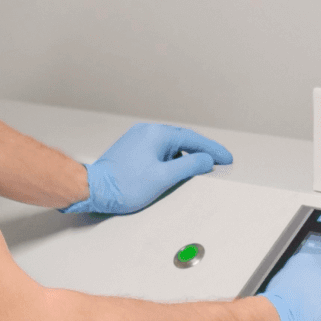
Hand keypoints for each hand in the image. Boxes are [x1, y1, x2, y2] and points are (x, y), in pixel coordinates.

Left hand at [61, 123, 232, 214]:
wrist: (93, 189)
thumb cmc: (124, 185)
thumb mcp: (164, 178)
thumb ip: (189, 167)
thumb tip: (206, 160)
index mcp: (157, 134)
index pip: (193, 140)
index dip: (212, 150)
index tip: (226, 158)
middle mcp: (147, 131)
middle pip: (182, 140)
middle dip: (202, 151)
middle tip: (219, 161)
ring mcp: (138, 139)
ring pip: (170, 145)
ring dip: (185, 156)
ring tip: (199, 168)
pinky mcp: (131, 149)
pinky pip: (158, 150)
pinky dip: (171, 158)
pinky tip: (175, 170)